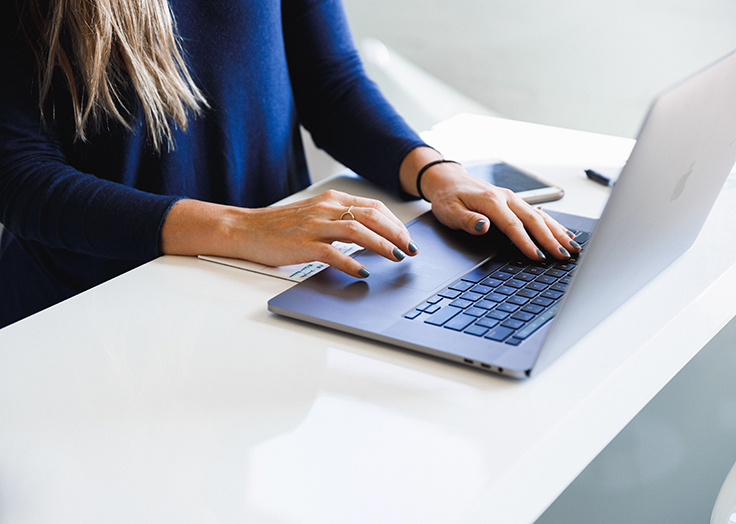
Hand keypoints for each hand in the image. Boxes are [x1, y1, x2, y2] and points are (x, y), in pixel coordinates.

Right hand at [161, 190, 417, 277]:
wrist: (246, 229)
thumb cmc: (280, 226)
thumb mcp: (315, 214)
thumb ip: (340, 220)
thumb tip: (371, 234)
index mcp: (331, 200)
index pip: (373, 207)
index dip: (395, 223)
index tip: (407, 238)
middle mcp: (326, 209)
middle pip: (371, 216)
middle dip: (396, 233)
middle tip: (410, 249)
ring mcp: (314, 226)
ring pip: (357, 231)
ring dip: (382, 245)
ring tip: (396, 258)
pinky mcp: (303, 245)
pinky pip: (333, 253)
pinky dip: (351, 263)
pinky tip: (363, 272)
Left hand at [399, 147, 580, 260]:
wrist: (448, 180)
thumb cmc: (448, 197)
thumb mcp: (450, 212)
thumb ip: (468, 220)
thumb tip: (484, 226)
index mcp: (491, 201)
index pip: (513, 226)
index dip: (527, 242)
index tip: (538, 256)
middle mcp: (506, 198)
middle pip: (534, 220)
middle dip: (551, 239)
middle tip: (564, 256)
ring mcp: (512, 199)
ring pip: (540, 216)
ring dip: (557, 232)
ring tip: (572, 247)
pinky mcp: (514, 201)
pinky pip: (538, 213)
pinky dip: (553, 224)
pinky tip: (563, 233)